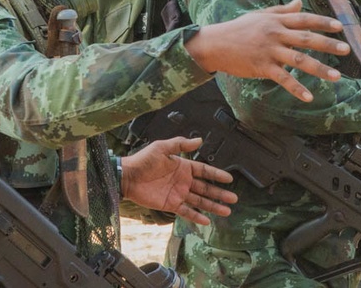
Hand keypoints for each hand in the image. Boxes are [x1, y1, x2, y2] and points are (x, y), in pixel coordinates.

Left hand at [121, 137, 237, 225]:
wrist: (127, 176)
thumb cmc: (143, 160)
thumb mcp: (162, 147)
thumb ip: (181, 144)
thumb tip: (200, 140)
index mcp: (184, 166)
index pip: (205, 171)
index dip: (217, 175)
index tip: (230, 179)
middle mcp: (184, 181)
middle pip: (206, 188)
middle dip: (220, 194)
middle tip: (234, 198)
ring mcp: (178, 194)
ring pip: (200, 201)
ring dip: (213, 206)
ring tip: (227, 211)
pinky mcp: (170, 205)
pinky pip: (186, 211)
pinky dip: (196, 216)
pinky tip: (207, 221)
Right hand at [185, 0, 346, 102]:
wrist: (215, 43)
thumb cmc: (239, 29)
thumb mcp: (261, 16)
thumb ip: (282, 10)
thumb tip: (299, 3)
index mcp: (277, 20)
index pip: (304, 19)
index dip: (323, 22)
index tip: (340, 26)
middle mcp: (276, 34)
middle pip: (306, 38)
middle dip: (328, 44)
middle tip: (346, 49)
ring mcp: (269, 51)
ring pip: (299, 60)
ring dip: (319, 69)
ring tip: (337, 77)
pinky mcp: (262, 67)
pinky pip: (283, 79)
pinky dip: (296, 88)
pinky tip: (309, 96)